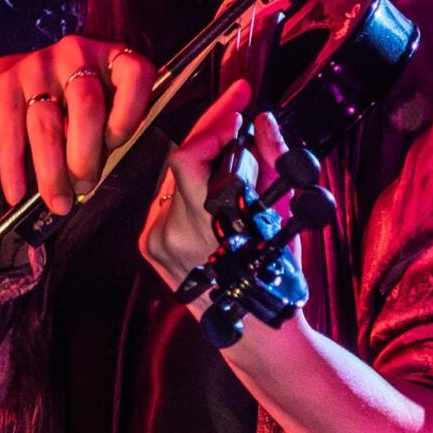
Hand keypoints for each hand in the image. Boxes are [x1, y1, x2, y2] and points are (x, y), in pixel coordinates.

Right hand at [0, 34, 157, 215]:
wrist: (18, 79)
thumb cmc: (76, 106)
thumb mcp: (104, 107)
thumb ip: (111, 132)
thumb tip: (97, 177)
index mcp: (113, 58)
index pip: (134, 74)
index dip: (130, 111)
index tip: (117, 143)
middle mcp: (76, 53)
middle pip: (85, 106)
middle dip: (85, 155)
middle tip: (85, 187)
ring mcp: (37, 66)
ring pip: (46, 125)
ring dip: (52, 171)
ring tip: (58, 204)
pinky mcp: (5, 85)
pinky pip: (11, 133)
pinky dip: (14, 168)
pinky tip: (18, 195)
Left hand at [138, 78, 302, 304]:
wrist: (256, 327)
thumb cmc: (274, 274)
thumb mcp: (283, 214)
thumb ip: (270, 161)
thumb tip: (262, 123)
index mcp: (204, 226)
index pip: (188, 157)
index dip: (214, 123)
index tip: (237, 105)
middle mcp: (170, 234)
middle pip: (182, 162)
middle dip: (213, 136)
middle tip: (238, 116)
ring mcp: (155, 241)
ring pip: (175, 180)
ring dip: (203, 162)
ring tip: (232, 155)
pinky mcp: (149, 246)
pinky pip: (166, 202)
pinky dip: (189, 189)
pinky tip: (212, 188)